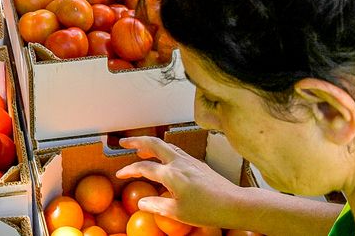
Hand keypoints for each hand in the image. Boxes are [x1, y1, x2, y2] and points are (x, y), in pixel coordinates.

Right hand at [116, 136, 248, 230]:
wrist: (234, 203)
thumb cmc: (207, 210)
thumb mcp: (178, 212)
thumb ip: (157, 205)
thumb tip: (141, 202)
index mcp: (171, 174)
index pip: (144, 168)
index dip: (129, 170)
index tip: (120, 174)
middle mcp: (179, 162)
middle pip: (153, 144)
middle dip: (137, 141)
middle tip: (124, 143)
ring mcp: (190, 161)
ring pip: (166, 145)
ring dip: (151, 145)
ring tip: (142, 149)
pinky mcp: (198, 164)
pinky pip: (176, 151)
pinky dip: (164, 151)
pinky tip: (165, 160)